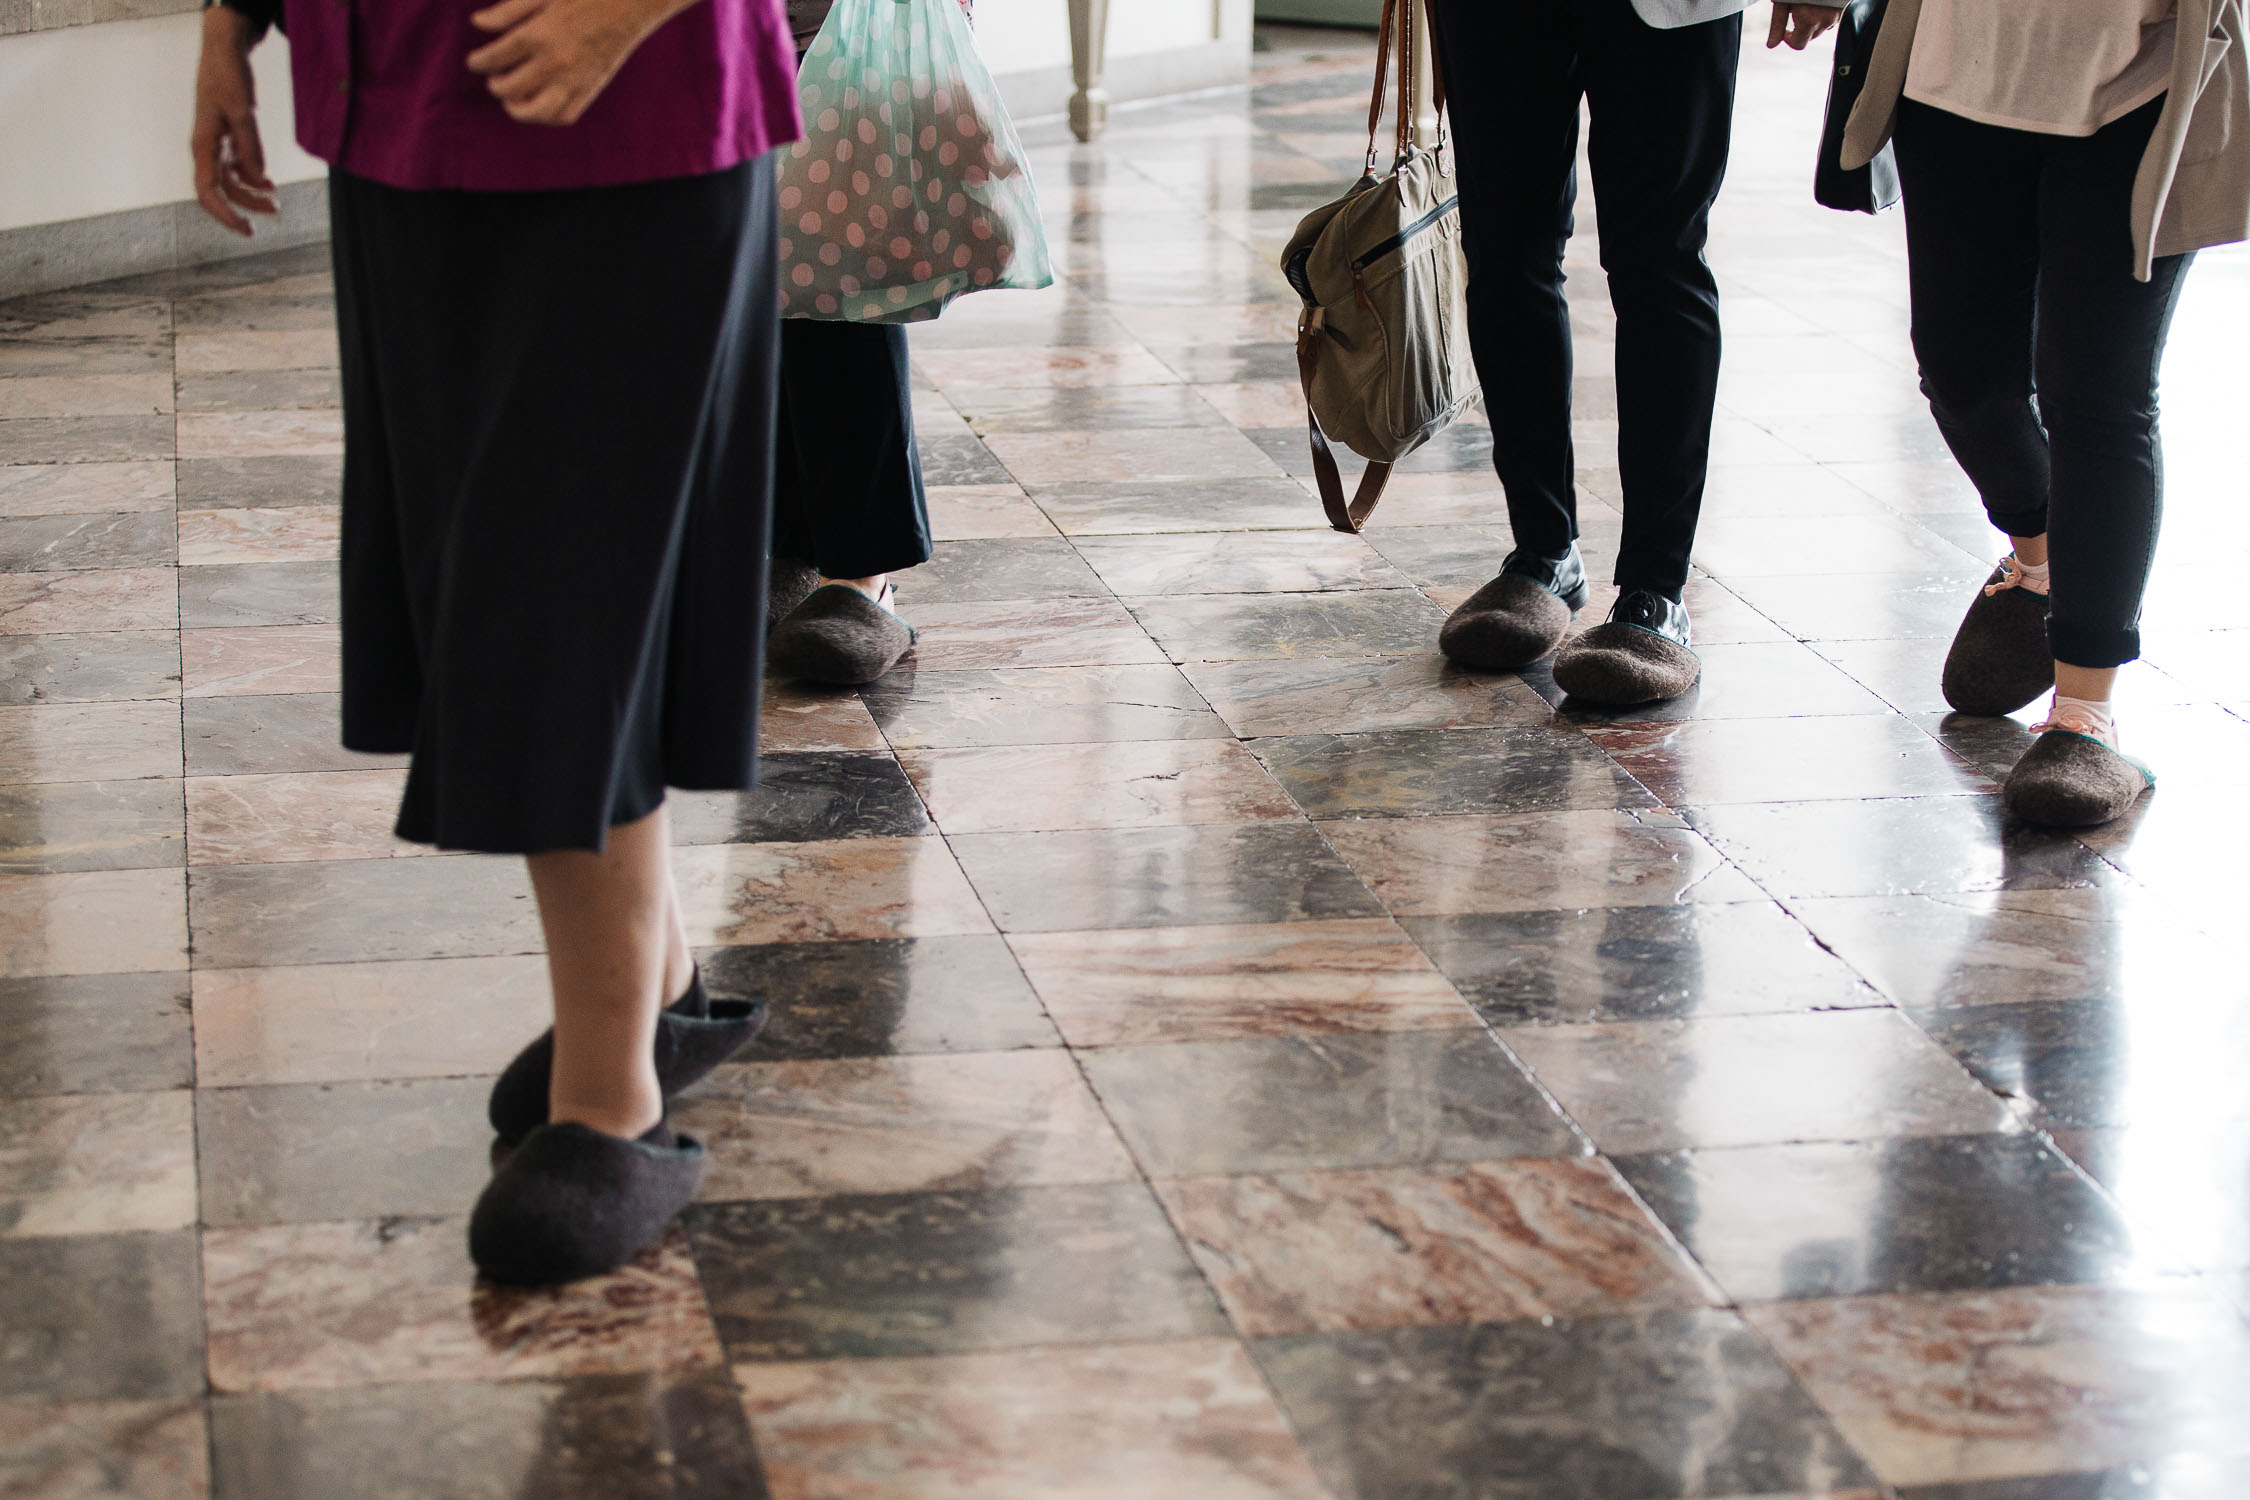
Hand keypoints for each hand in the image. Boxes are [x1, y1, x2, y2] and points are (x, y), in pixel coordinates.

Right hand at [191, 7, 277, 236]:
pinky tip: (268, 184)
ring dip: (251, 195)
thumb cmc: (228, 77)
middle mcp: (205, 149)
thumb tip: (259, 180)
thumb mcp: (243, 112)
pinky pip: (236, 167)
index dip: (224, 214)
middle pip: (220, 191)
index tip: (244, 229)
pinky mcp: (225, 137)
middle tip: (267, 220)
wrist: (223, 51)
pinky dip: (252, 178)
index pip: (208, 190)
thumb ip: (250, 147)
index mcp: (203, 145)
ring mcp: (215, 144)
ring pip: (230, 181)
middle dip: (242, 209)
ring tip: (275, 204)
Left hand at [467, 0, 678, 125]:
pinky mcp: (590, 89)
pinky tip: (539, 105)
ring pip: (535, 112)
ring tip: (513, 100)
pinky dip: (547, 116)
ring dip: (517, 110)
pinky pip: (564, 115)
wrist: (629, 4)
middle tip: (495, 77)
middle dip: (495, 85)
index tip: (475, 62)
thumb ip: (508, 11)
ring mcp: (572, 80)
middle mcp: (552, 62)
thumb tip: (478, 24)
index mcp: (536, 35)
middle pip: (509, 88)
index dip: (478, 62)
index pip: (494, 58)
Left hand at [1767, 3, 1842, 49]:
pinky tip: (1818, 1)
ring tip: (1807, 3)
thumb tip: (1772, 45)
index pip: (1798, 45)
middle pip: (1810, 37)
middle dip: (1800, 29)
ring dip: (1812, 22)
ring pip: (1821, 28)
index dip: (1788, 39)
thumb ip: (1777, 24)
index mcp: (1809, 20)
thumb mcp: (1782, 1)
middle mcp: (1826, 20)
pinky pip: (1831, 18)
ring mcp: (1837, 14)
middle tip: (1795, 10)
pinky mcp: (1843, 8)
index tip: (1786, 30)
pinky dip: (1823, 14)